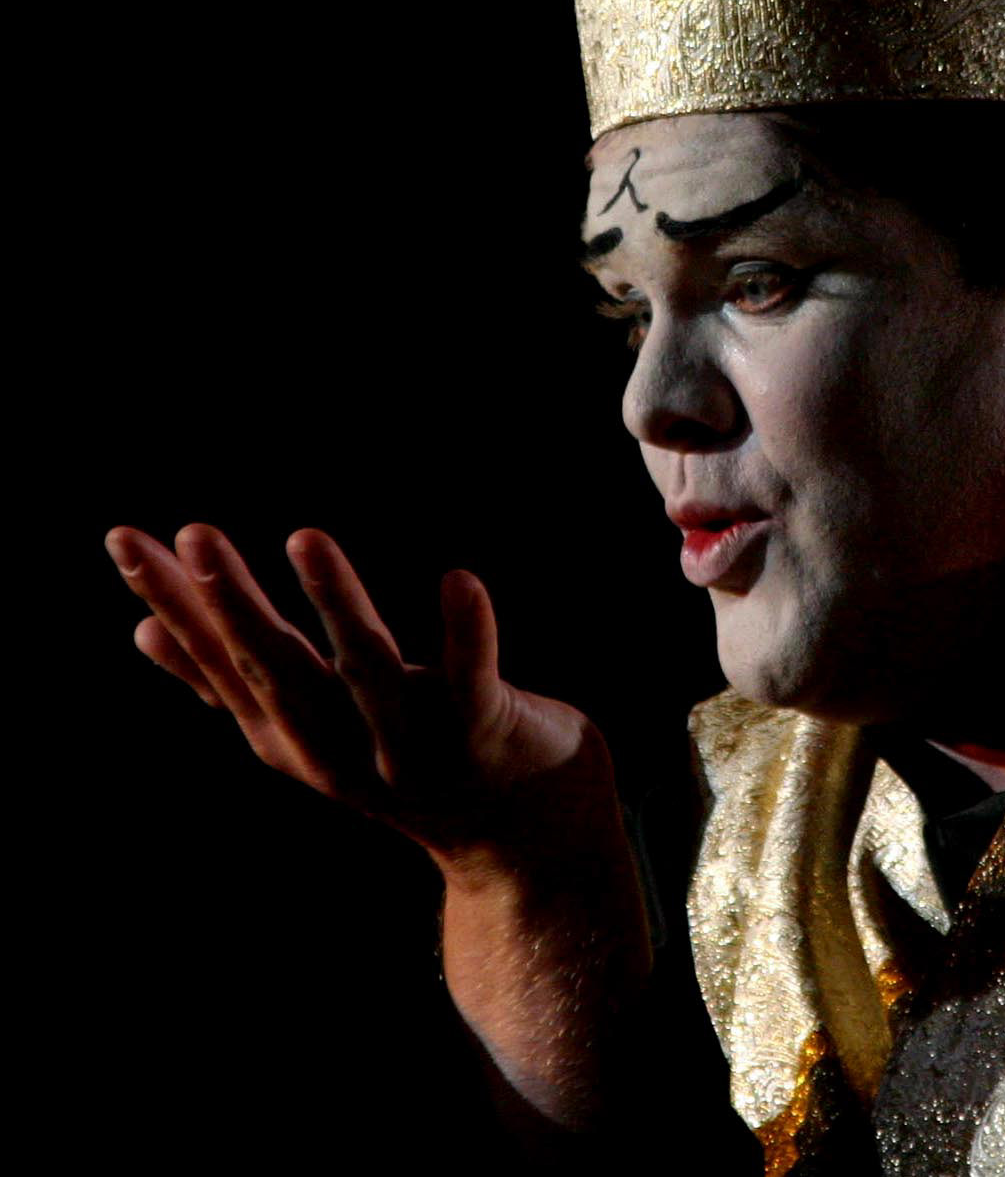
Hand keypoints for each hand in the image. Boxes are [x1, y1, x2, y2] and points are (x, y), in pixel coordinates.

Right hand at [107, 523, 615, 874]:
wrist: (518, 831)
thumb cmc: (400, 755)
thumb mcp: (305, 726)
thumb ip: (230, 682)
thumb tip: (142, 630)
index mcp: (290, 738)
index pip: (220, 664)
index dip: (174, 604)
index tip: (126, 539)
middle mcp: (341, 748)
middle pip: (278, 669)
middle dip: (231, 604)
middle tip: (193, 532)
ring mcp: (414, 746)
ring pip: (370, 669)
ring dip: (338, 602)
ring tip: (304, 535)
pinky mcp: (484, 732)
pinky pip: (472, 679)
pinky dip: (467, 632)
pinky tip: (459, 579)